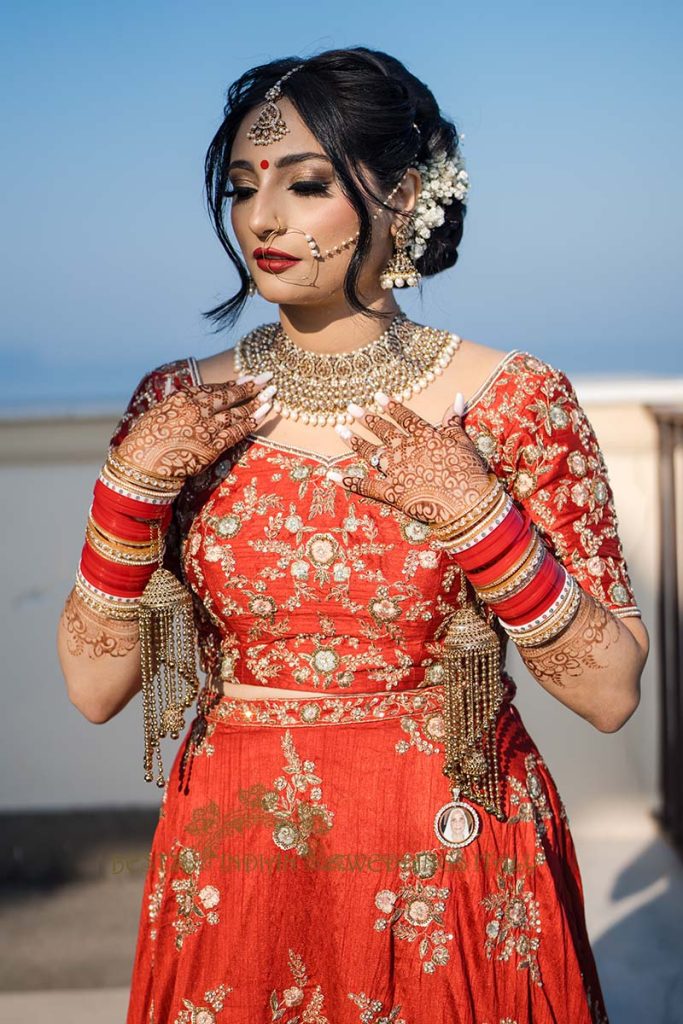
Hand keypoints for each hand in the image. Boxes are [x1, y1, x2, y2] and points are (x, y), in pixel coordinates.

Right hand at [114, 375, 274, 480]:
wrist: (143, 463)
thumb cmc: (147, 439)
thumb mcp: (161, 413)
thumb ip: (181, 405)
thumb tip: (194, 398)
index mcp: (184, 398)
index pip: (214, 389)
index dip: (233, 384)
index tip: (248, 379)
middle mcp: (197, 409)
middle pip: (230, 396)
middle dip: (251, 387)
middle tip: (268, 379)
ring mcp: (207, 428)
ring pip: (237, 413)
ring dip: (257, 403)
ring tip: (272, 395)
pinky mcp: (213, 447)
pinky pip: (238, 432)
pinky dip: (253, 422)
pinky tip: (265, 414)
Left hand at [330, 391, 491, 525]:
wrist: (467, 502)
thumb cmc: (469, 471)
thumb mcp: (462, 441)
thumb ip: (454, 419)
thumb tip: (458, 396)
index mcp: (424, 435)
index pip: (404, 417)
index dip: (390, 406)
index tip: (377, 395)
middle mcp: (405, 450)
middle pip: (383, 431)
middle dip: (366, 418)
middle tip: (350, 407)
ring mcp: (395, 471)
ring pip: (370, 452)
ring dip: (354, 440)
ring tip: (339, 429)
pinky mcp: (390, 492)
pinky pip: (364, 485)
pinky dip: (346, 481)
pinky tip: (330, 474)